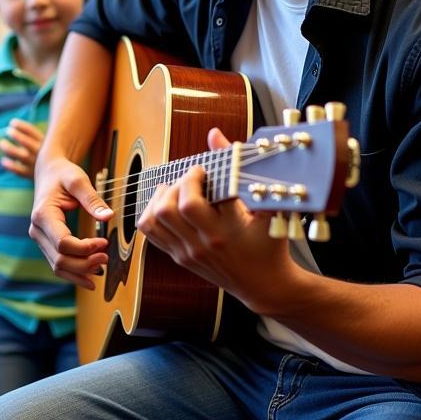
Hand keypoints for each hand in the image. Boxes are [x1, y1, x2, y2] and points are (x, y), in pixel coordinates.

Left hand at [0, 118, 43, 178]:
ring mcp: (36, 165)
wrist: (57, 177)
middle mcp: (42, 154)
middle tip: (8, 131)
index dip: (22, 126)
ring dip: (10, 149)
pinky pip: (19, 171)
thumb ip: (33, 137)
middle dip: (17, 136)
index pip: (33, 132)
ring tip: (1, 143)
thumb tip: (14, 125)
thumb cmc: (47, 157)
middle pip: (27, 143)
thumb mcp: (46, 145)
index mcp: (46, 144)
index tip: (12, 122)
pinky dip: (10, 166)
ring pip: (22, 156)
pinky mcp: (31, 176)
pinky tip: (3, 160)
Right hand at [29, 155, 109, 289]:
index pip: (63, 243)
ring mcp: (39, 238)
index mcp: (43, 215)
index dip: (85, 248)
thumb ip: (92, 199)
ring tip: (101, 268)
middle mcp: (36, 229)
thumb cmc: (63, 174)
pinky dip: (73, 272)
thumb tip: (108, 217)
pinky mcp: (45, 242)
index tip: (104, 242)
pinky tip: (90, 276)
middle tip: (106, 257)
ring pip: (57, 266)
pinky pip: (57, 263)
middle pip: (59, 259)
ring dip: (79, 272)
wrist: (49, 172)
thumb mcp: (78, 180)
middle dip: (84, 263)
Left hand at [135, 127, 292, 309]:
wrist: (264, 284)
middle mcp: (205, 243)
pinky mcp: (179, 258)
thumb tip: (213, 134)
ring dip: (161, 197)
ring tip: (176, 189)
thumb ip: (238, 170)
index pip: (196, 200)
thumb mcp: (264, 206)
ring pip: (155, 220)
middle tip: (192, 179)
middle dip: (177, 184)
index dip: (195, 177)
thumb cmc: (269, 243)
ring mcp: (189, 252)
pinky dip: (152, 213)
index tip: (204, 169)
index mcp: (228, 230)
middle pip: (170, 209)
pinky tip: (167, 204)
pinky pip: (151, 233)